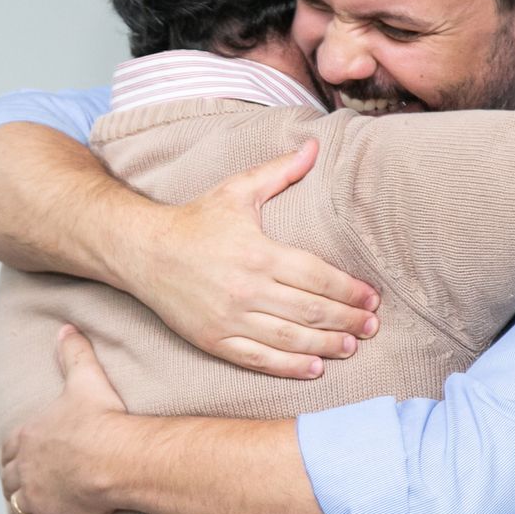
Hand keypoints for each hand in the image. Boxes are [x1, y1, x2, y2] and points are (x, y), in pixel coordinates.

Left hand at [1, 326, 127, 513]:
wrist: (115, 457)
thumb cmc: (102, 421)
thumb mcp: (85, 379)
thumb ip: (73, 353)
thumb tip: (66, 328)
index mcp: (30, 436)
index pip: (12, 447)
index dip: (17, 452)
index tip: (23, 456)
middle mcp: (25, 468)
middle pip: (10, 478)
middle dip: (16, 481)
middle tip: (26, 485)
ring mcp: (34, 497)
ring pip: (15, 506)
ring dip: (20, 507)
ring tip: (30, 509)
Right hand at [119, 139, 379, 378]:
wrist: (141, 251)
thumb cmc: (194, 220)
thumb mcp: (236, 190)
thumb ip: (279, 172)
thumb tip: (313, 146)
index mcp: (258, 252)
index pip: (318, 277)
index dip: (349, 290)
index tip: (372, 298)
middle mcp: (247, 288)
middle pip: (311, 311)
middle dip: (348, 320)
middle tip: (371, 326)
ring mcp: (230, 318)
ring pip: (291, 339)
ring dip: (327, 345)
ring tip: (352, 347)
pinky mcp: (214, 340)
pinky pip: (259, 359)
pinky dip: (290, 366)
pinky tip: (314, 368)